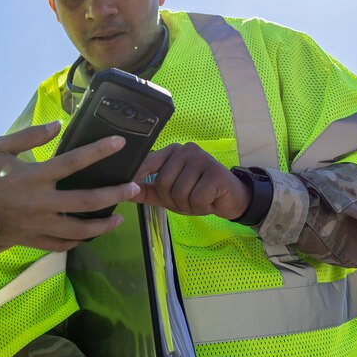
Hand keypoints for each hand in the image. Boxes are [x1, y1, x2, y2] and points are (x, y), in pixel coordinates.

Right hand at [0, 122, 137, 251]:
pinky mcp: (30, 239)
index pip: (74, 162)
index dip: (99, 151)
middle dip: (114, 194)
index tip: (119, 143)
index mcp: (33, 176)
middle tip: (133, 188)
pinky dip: (76, 241)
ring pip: (77, 229)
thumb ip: (31, 136)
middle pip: (86, 201)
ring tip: (119, 218)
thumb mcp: (0, 147)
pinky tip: (88, 234)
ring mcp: (36, 224)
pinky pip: (59, 245)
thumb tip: (58, 125)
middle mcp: (39, 203)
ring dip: (102, 225)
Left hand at [133, 144, 250, 219]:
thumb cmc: (199, 193)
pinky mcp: (215, 172)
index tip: (128, 184)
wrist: (231, 198)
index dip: (138, 175)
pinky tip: (210, 201)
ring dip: (188, 206)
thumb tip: (125, 191)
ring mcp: (202, 158)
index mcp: (172, 152)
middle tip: (187, 201)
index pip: (148, 162)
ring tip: (199, 200)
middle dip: (172, 201)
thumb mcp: (170, 193)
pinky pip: (196, 199)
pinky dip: (201, 207)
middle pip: (163, 183)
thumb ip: (148, 190)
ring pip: (179, 193)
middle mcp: (186, 150)